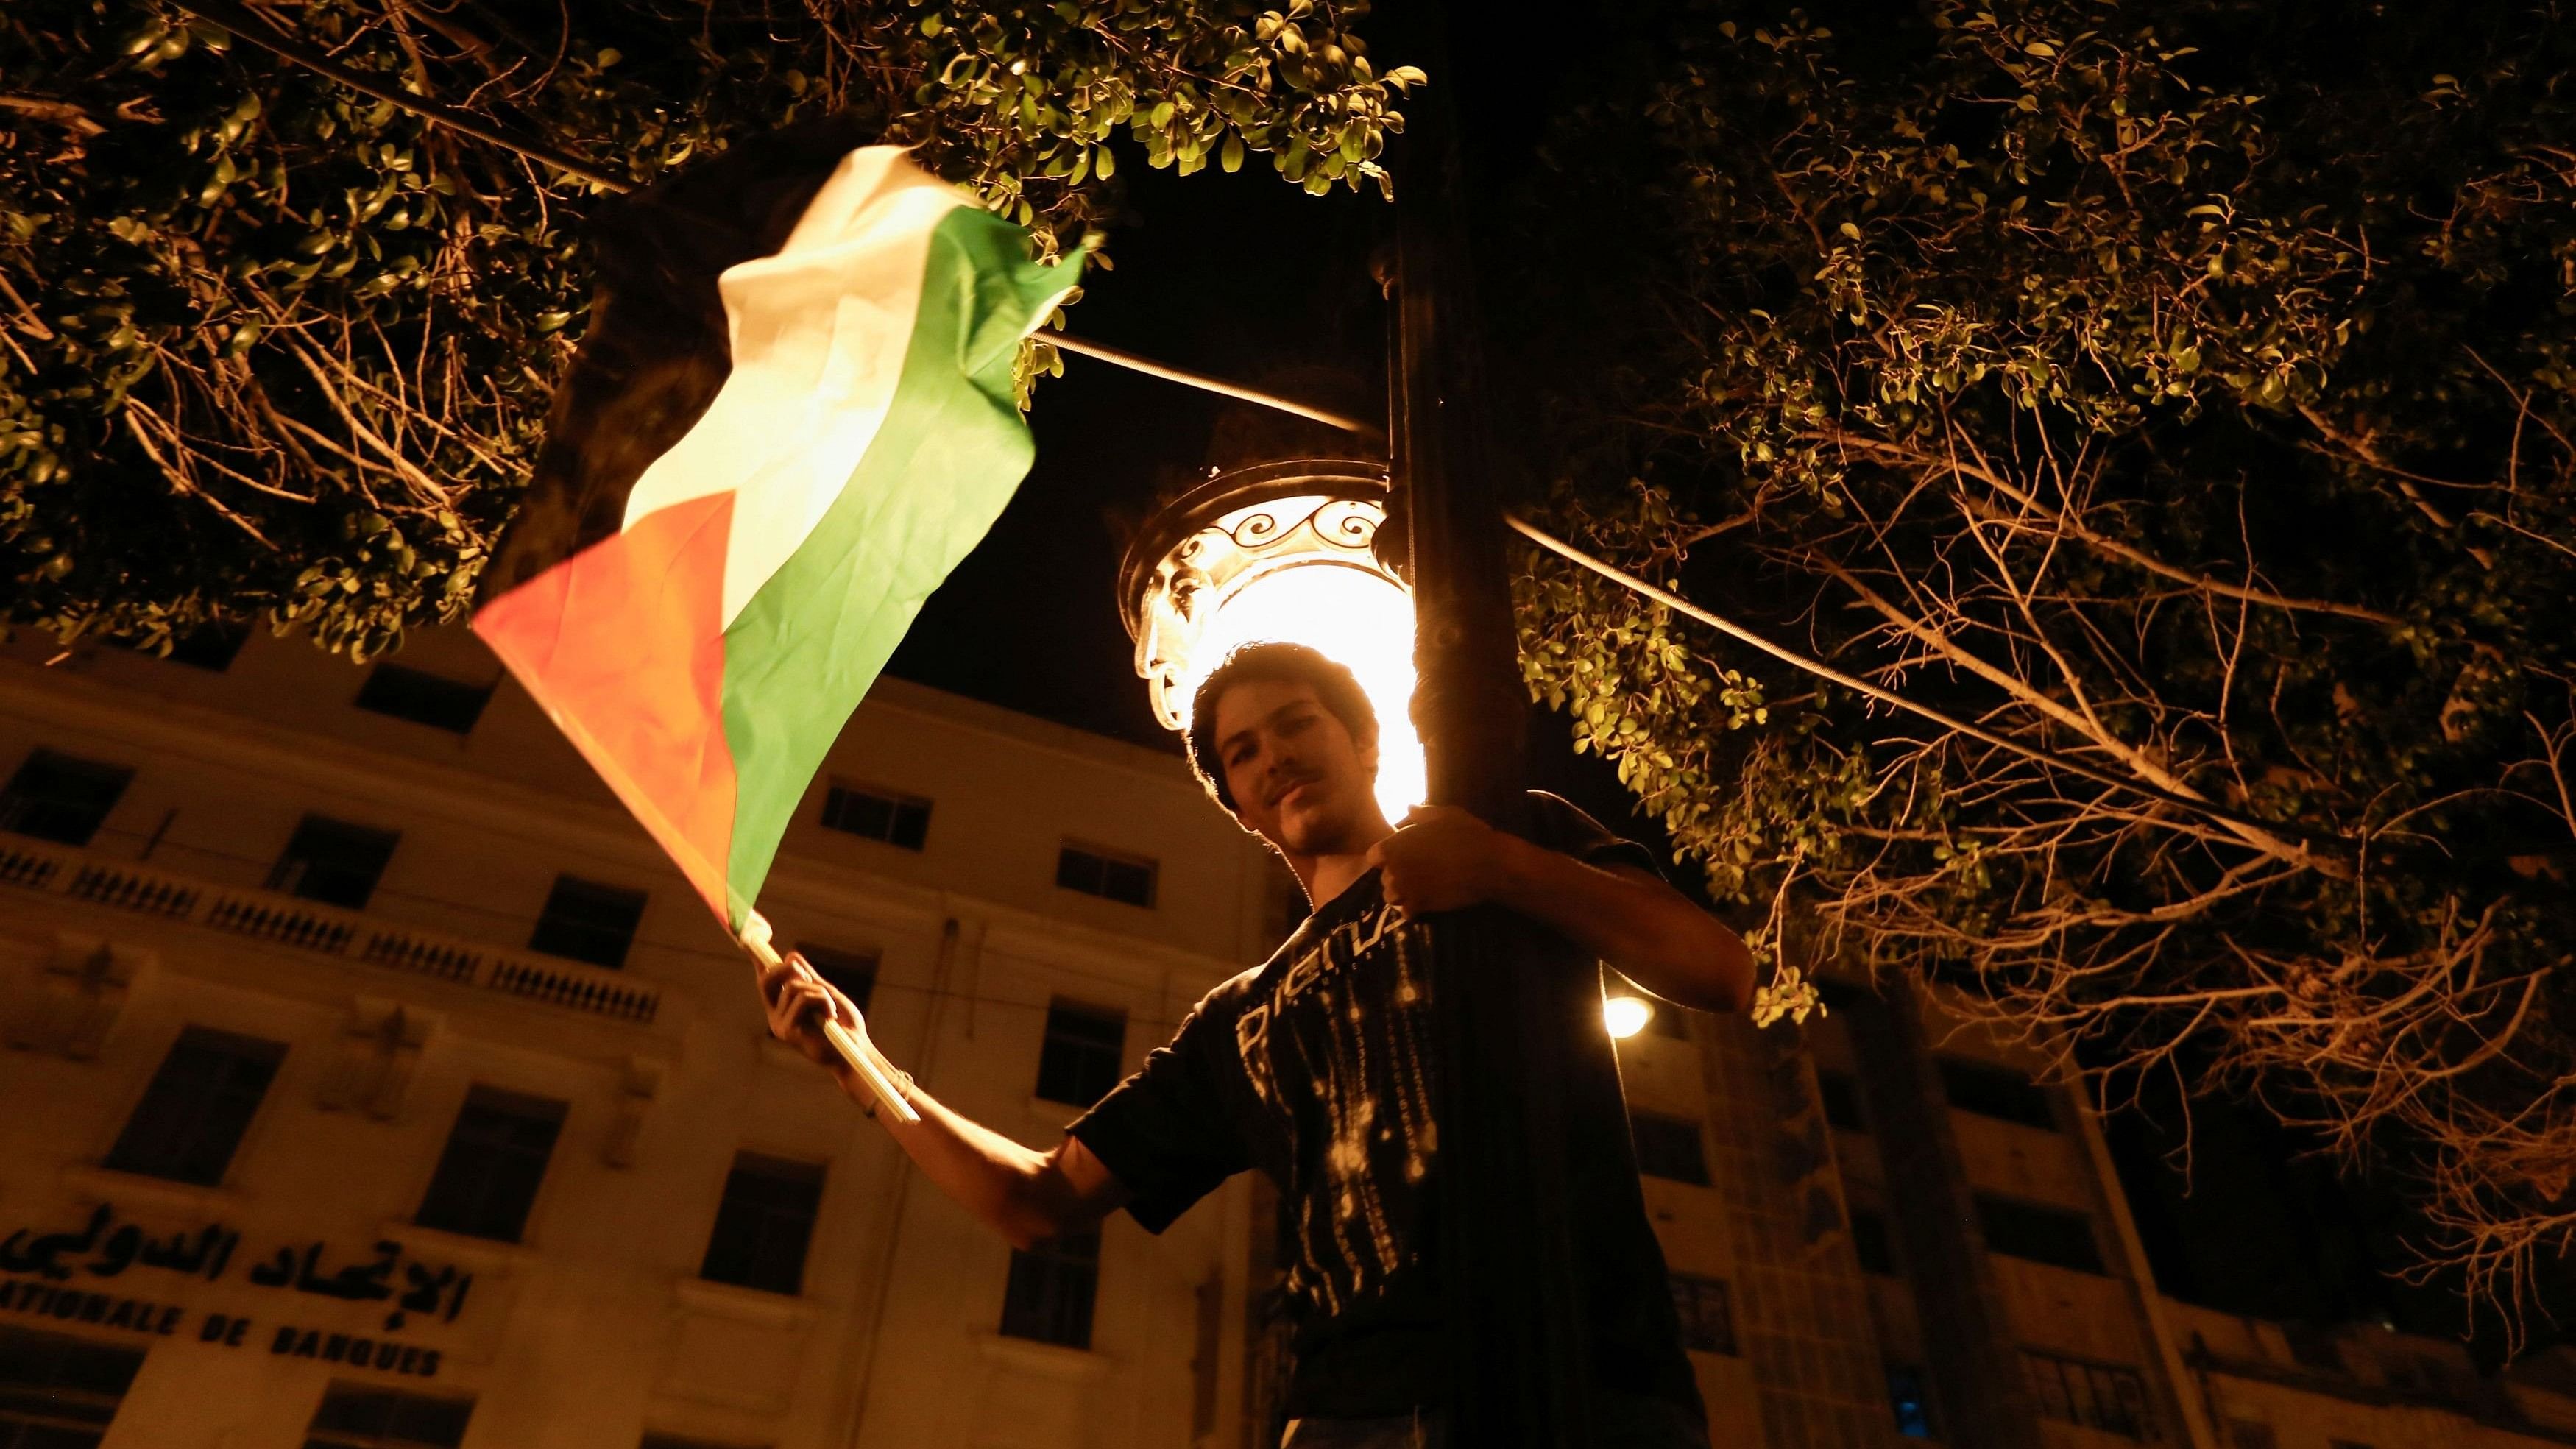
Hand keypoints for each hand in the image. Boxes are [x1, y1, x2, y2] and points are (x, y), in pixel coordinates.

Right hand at [759, 951, 860, 1080]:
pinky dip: (823, 1001)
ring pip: (794, 986)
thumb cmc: (843, 1024)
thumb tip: (790, 956)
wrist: (854, 1047)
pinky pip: (803, 999)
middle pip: (767, 978)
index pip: (766, 978)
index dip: (757, 959)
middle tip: (809, 976)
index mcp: (783, 1005)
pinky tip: (830, 1017)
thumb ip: (809, 978)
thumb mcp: (826, 993)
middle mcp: (776, 1014)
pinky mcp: (788, 1031)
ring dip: (819, 991)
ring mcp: (779, 1024)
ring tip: (830, 1007)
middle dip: (786, 968)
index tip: (749, 940)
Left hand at [1365, 805, 1516, 921]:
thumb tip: (1408, 807)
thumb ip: (1422, 815)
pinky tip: (1425, 903)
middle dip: (1396, 875)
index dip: (1386, 856)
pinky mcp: (1419, 906)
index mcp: (1394, 845)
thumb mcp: (1444, 816)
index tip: (1400, 855)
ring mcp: (1405, 890)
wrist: (1487, 864)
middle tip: (1413, 872)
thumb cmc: (1466, 834)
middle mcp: (1394, 869)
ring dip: (1401, 894)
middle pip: (1383, 877)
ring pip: (1391, 897)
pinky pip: (1406, 912)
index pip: (1374, 856)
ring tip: (1417, 889)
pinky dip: (1413, 909)